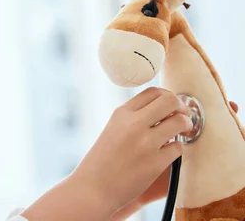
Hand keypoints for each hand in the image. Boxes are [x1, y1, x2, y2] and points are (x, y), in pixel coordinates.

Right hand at [70, 87, 193, 217]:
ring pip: (180, 122)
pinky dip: (177, 149)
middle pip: (170, 101)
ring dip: (186, 126)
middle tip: (183, 118)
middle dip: (182, 108)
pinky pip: (178, 148)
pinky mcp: (156, 162)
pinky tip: (168, 154)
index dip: (167, 97)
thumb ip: (133, 118)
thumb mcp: (113, 129)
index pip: (153, 92)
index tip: (171, 106)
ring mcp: (146, 142)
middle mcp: (134, 123)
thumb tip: (163, 109)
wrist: (93, 187)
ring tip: (182, 134)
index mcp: (122, 113)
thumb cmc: (103, 159)